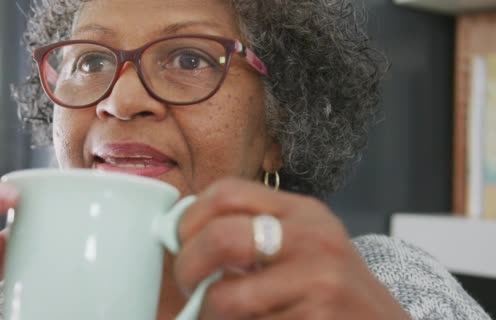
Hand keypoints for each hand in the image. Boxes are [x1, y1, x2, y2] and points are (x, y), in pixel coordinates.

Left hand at [175, 178, 409, 319]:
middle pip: (220, 238)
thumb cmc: (331, 288)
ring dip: (208, 314)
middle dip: (188, 267)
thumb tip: (184, 237)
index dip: (190, 218)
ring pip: (227, 299)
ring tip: (215, 316)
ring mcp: (319, 282)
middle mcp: (312, 239)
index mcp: (302, 212)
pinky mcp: (316, 318)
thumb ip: (254, 233)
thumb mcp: (303, 245)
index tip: (180, 241)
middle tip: (189, 285)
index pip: (227, 192)